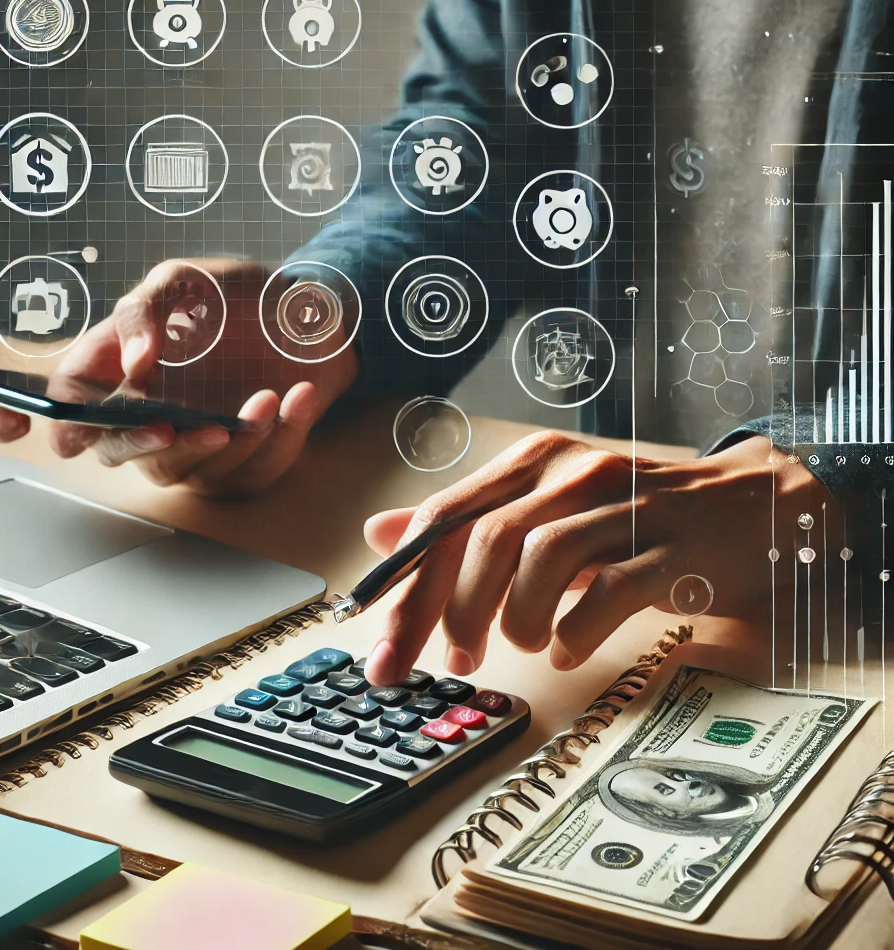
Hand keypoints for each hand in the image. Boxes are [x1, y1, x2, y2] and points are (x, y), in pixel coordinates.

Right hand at [0, 259, 358, 496]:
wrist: (312, 316)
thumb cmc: (241, 297)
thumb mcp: (187, 280)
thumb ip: (144, 309)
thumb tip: (132, 362)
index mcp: (120, 365)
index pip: (60, 398)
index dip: (20, 416)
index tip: (11, 429)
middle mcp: (146, 411)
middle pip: (111, 449)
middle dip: (137, 443)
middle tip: (170, 426)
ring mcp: (190, 443)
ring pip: (180, 470)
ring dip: (225, 442)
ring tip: (264, 401)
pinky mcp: (238, 464)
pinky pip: (247, 474)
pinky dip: (280, 438)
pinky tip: (298, 398)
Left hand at [361, 431, 830, 685]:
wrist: (744, 504)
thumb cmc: (630, 511)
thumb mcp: (540, 506)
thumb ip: (463, 520)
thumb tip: (381, 534)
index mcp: (531, 463)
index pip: (445, 517)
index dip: (404, 583)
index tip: (380, 644)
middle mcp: (571, 475)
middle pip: (485, 538)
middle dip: (454, 611)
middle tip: (453, 660)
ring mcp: (624, 508)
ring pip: (542, 558)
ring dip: (517, 618)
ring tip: (524, 645)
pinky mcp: (671, 548)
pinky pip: (610, 591)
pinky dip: (577, 630)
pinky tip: (569, 649)